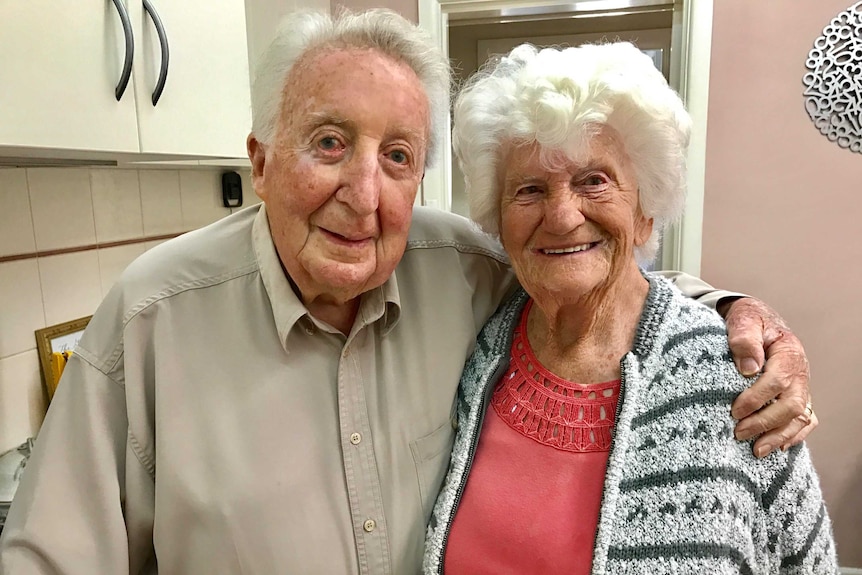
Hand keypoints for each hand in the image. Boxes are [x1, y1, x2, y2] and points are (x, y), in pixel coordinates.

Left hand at [718, 297, 814, 457]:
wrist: (756, 318)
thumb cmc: (748, 320)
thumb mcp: (743, 320)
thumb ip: (743, 339)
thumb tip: (748, 369)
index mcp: (788, 352)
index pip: (777, 381)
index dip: (756, 399)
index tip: (734, 410)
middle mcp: (800, 371)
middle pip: (792, 404)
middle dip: (766, 422)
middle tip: (739, 433)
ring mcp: (801, 385)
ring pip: (800, 417)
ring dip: (779, 436)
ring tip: (756, 450)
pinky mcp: (797, 394)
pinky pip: (805, 420)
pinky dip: (794, 435)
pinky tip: (778, 447)